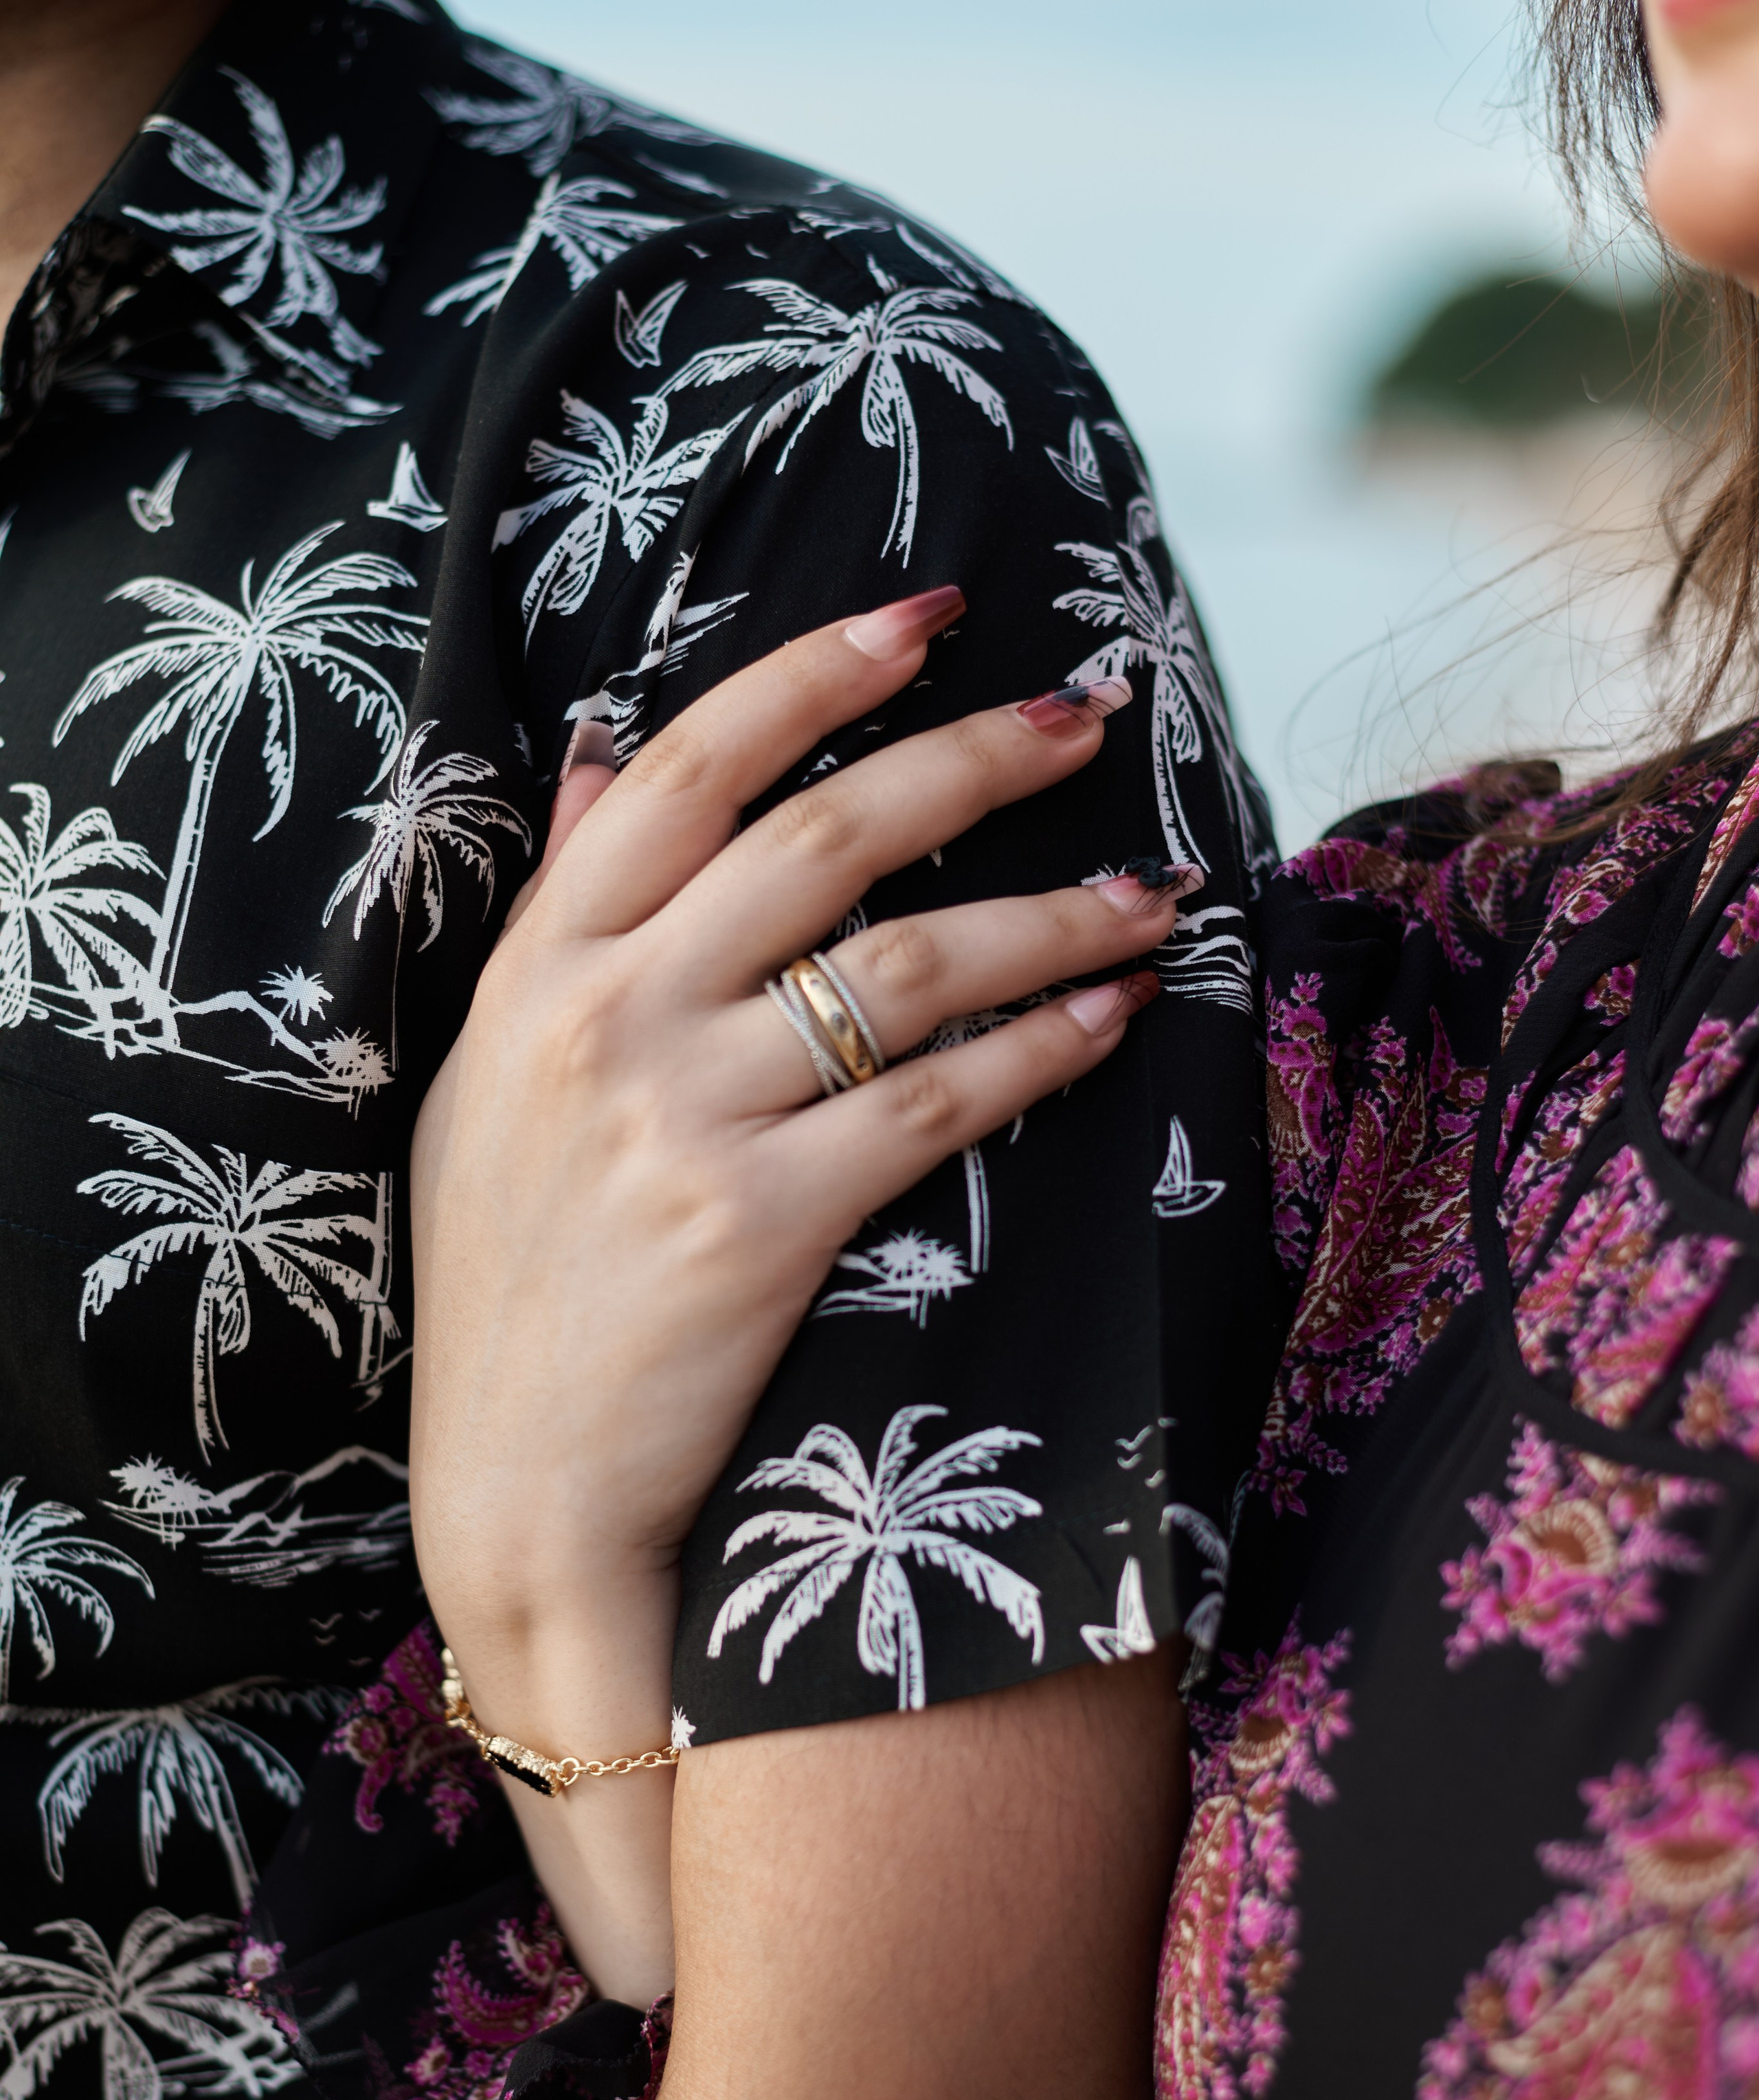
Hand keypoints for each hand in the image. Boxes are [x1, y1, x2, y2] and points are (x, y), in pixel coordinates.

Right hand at [407, 592, 1185, 1990]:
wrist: (522, 1486)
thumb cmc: (511, 1282)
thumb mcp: (491, 1078)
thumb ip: (559, 911)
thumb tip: (613, 754)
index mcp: (540, 967)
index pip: (691, 767)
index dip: (816, 671)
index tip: (927, 614)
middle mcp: (609, 1018)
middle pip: (824, 835)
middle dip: (976, 756)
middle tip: (1090, 713)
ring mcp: (685, 1118)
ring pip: (909, 963)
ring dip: (1054, 912)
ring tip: (1154, 887)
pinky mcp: (765, 1223)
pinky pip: (937, 1101)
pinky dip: (1040, 1048)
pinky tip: (1115, 1015)